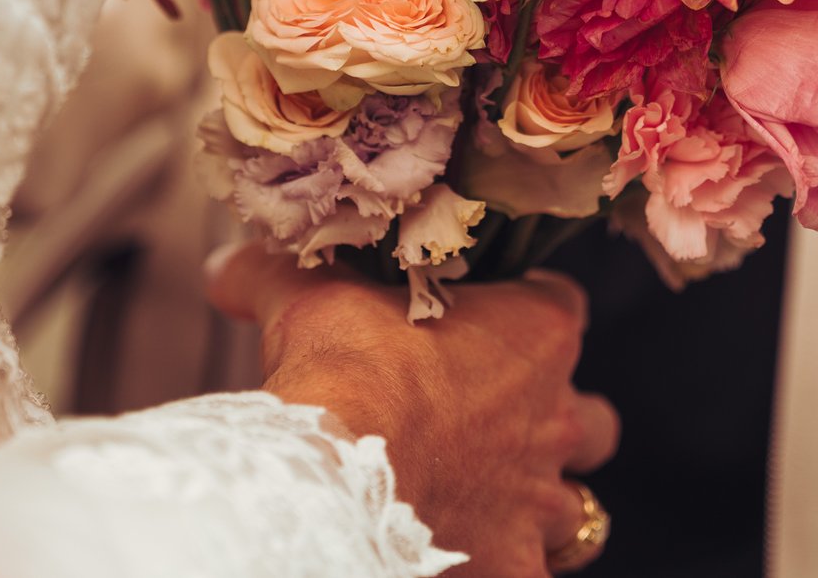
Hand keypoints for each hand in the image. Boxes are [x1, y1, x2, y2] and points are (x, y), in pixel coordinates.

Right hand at [209, 244, 618, 576]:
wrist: (338, 479)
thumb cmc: (343, 372)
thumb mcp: (303, 296)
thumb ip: (273, 273)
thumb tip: (226, 271)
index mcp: (535, 334)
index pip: (562, 306)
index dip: (528, 311)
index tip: (491, 317)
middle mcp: (556, 418)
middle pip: (591, 418)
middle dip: (556, 423)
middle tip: (496, 426)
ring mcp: (542, 500)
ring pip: (578, 506)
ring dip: (539, 503)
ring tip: (488, 504)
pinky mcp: (516, 567)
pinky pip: (535, 572)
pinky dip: (508, 566)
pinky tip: (469, 559)